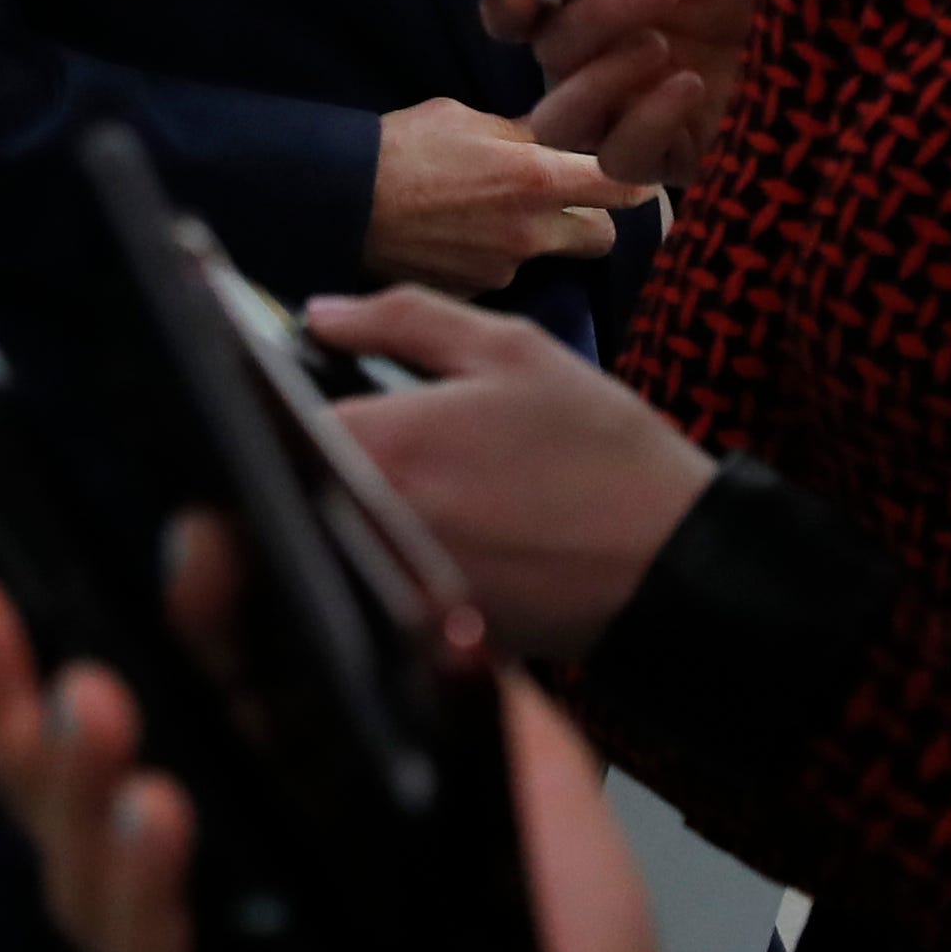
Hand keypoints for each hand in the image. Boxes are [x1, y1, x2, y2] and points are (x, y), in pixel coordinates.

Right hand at [0, 529, 697, 951]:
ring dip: (78, 781)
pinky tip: (154, 821)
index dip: (51, 629)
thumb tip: (260, 533)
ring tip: (90, 709)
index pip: (119, 688)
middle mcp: (192, 860)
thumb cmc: (533, 894)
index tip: (16, 566)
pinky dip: (145, 893)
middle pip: (57, 774)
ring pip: (85, 867)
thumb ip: (369, 636)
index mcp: (240, 772)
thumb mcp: (464, 725)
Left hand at [304, 286, 715, 655]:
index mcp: (380, 448)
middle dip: (310, 458)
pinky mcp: (423, 635)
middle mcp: (368, 526)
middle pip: (294, 484)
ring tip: (414, 487)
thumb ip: (403, 319)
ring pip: (329, 537)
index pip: (273, 420)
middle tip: (366, 439)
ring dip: (347, 511)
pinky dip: (390, 561)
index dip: (273, 401)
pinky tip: (443, 538)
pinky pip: (375, 586)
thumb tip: (321, 316)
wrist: (677, 564)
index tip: (298, 390)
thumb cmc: (599, 449)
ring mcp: (391, 589)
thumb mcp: (510, 351)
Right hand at [366, 99, 648, 292]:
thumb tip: (549, 142)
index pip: (623, 188)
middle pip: (603, 236)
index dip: (638, 182)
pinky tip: (453, 236)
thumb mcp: (464, 118)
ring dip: (530, 238)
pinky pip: (500, 274)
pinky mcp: (473, 293)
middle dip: (591, 219)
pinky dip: (487, 258)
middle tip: (563, 200)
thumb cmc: (400, 148)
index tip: (636, 176)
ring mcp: (502, 269)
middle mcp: (530, 232)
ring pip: (545, 255)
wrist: (339, 200)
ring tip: (482, 214)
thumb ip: (519, 135)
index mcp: (535, 179)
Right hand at [485, 0, 772, 189]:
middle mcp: (599, 63)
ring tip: (663, 48)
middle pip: (547, 57)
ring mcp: (627, 115)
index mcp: (594, 6)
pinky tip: (689, 86)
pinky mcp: (665, 160)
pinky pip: (619, 157)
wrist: (840, 34)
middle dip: (593, 19)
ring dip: (600, 80)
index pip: (519, 16)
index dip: (505, 8)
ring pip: (560, 120)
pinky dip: (645, 120)